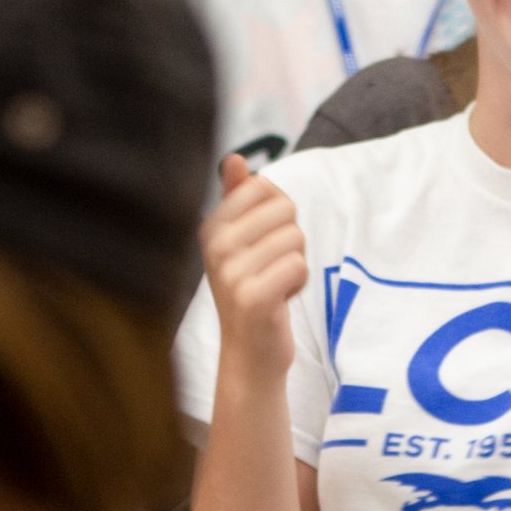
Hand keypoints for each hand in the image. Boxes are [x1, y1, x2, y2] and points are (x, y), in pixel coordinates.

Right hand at [199, 155, 307, 381]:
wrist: (249, 353)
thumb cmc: (250, 291)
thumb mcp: (239, 242)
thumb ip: (237, 197)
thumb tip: (234, 157)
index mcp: (211, 227)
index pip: (265, 187)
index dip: (279, 213)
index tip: (263, 242)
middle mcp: (215, 247)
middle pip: (285, 210)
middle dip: (291, 239)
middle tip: (271, 269)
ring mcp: (231, 273)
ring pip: (296, 239)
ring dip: (296, 264)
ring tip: (274, 285)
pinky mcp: (253, 298)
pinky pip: (299, 266)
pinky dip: (299, 284)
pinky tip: (280, 301)